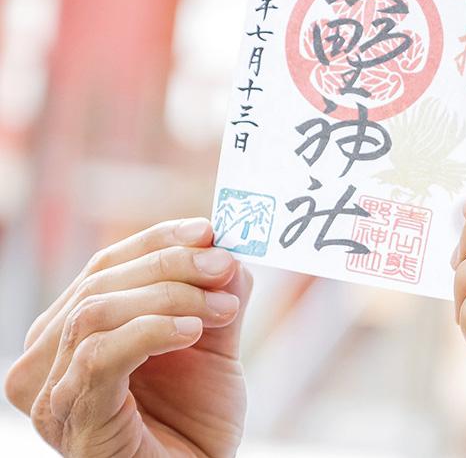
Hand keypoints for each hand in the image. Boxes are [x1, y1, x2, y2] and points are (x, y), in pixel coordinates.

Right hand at [4, 218, 252, 456]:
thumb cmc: (193, 424)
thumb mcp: (213, 350)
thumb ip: (217, 300)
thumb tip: (230, 251)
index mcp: (73, 332)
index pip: (106, 266)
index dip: (157, 240)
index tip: (209, 230)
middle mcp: (48, 360)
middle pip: (100, 283)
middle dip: (171, 265)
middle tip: (225, 266)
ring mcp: (54, 393)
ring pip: (96, 313)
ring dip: (169, 298)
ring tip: (220, 309)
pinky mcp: (73, 420)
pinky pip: (100, 357)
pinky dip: (150, 332)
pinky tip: (192, 332)